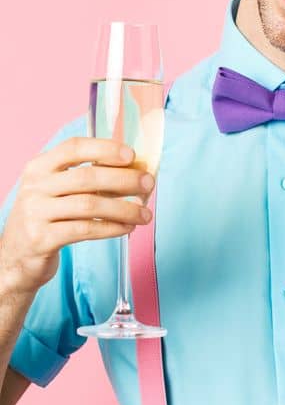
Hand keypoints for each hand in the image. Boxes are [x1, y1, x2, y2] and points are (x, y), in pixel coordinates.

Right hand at [0, 138, 153, 297]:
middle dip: (124, 179)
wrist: (16, 257)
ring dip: (124, 208)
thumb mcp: (56, 191)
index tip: (132, 155)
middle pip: (87, 176)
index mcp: (39, 167)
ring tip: (145, 214)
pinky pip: (85, 229)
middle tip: (149, 184)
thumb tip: (136, 171)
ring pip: (90, 204)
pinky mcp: (41, 238)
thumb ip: (86, 178)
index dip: (104, 148)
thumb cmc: (48, 218)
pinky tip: (127, 228)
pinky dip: (111, 227)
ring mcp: (35, 213)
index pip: (73, 147)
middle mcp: (34, 187)